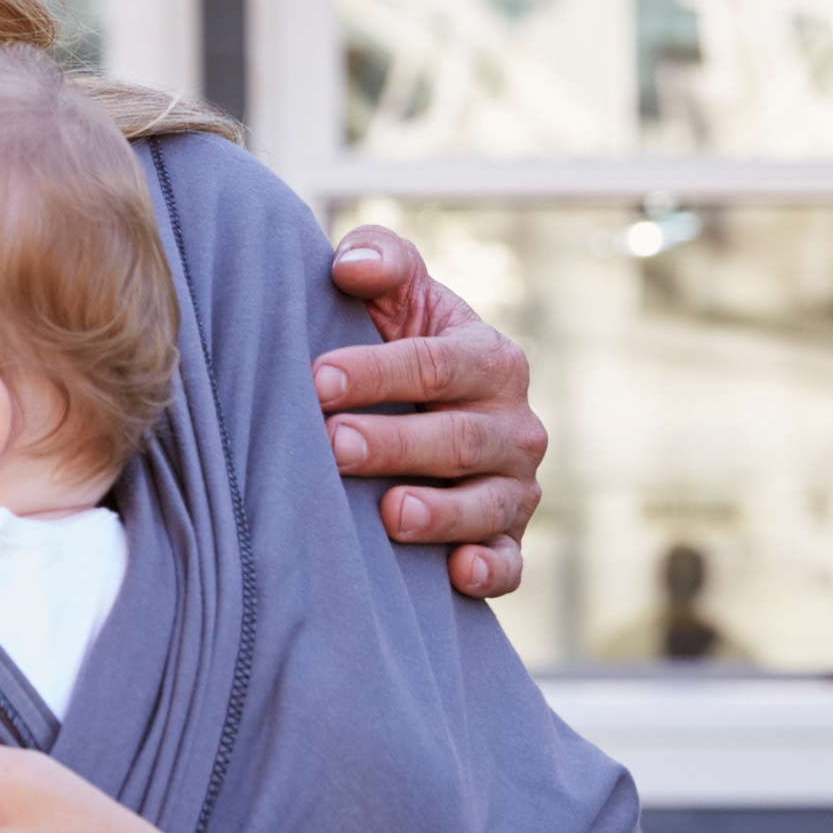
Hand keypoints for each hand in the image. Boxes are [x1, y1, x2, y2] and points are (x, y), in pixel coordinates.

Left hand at [320, 226, 544, 599]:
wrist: (428, 412)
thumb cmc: (401, 346)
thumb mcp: (398, 296)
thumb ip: (381, 259)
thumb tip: (350, 265)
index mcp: (489, 359)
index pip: (436, 364)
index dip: (376, 372)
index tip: (317, 380)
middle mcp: (513, 425)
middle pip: (456, 437)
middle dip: (394, 442)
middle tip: (333, 445)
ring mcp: (514, 487)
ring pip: (485, 504)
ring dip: (440, 512)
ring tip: (389, 513)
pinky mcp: (508, 540)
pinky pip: (511, 562)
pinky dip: (491, 569)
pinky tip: (458, 572)